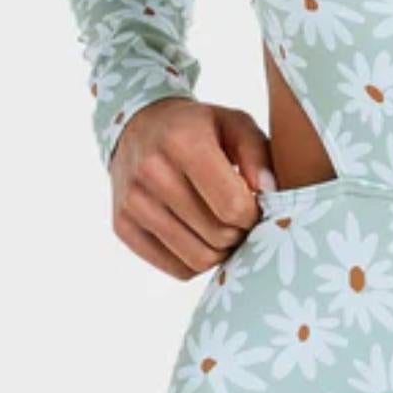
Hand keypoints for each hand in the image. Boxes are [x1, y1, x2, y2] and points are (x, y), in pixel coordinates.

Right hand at [107, 98, 276, 281]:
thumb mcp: (235, 124)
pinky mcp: (122, 226)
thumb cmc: (198, 128)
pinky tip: (200, 237)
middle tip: (240, 218)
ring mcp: (132, 203)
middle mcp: (152, 173)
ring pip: (197, 259)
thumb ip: (258, 155)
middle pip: (217, 236)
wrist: (138, 126)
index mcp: (184, 143)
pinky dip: (197, 262)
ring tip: (223, 228)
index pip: (232, 206)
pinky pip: (176, 269)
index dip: (253, 214)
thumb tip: (270, 193)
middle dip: (239, 233)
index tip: (254, 204)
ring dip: (220, 251)